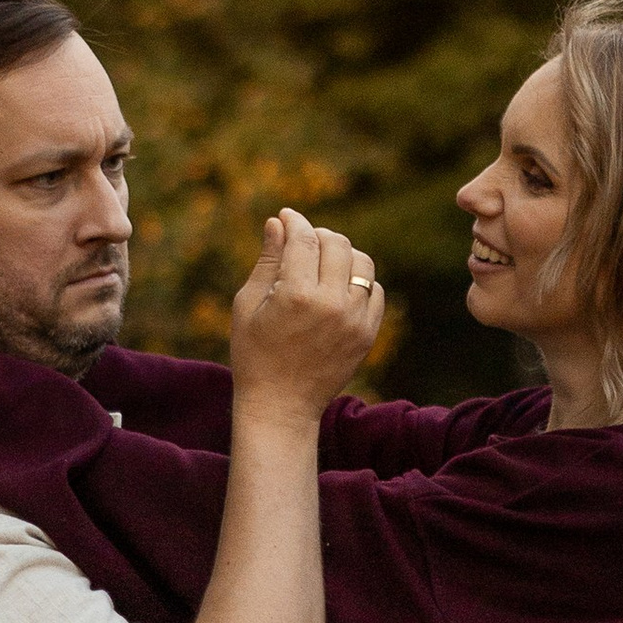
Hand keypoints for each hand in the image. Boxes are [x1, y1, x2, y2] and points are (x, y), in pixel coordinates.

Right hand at [227, 210, 383, 420]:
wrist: (281, 406)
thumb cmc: (254, 354)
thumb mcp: (248, 305)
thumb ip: (267, 261)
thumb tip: (277, 223)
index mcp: (296, 295)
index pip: (304, 239)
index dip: (295, 221)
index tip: (287, 216)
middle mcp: (331, 304)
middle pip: (337, 244)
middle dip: (318, 235)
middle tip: (303, 241)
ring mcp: (355, 320)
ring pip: (362, 263)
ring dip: (343, 255)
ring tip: (323, 264)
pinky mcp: (368, 334)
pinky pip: (375, 290)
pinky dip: (359, 282)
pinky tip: (339, 288)